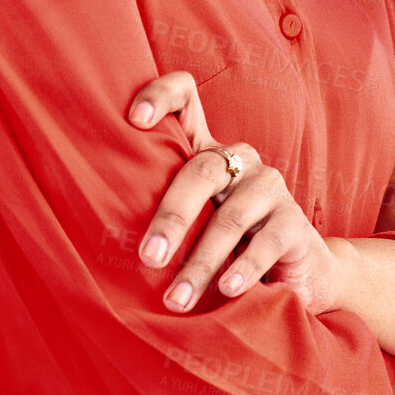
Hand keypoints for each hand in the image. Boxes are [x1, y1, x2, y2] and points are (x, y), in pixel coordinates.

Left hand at [126, 71, 342, 314]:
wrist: (295, 276)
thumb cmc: (227, 247)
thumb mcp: (193, 224)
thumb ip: (162, 215)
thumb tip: (99, 237)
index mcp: (207, 152)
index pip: (186, 100)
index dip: (161, 96)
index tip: (135, 119)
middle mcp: (239, 160)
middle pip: (201, 170)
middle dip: (172, 217)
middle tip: (149, 257)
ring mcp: (269, 187)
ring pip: (230, 218)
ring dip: (200, 263)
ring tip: (177, 298)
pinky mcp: (294, 222)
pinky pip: (266, 242)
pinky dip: (243, 268)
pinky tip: (227, 290)